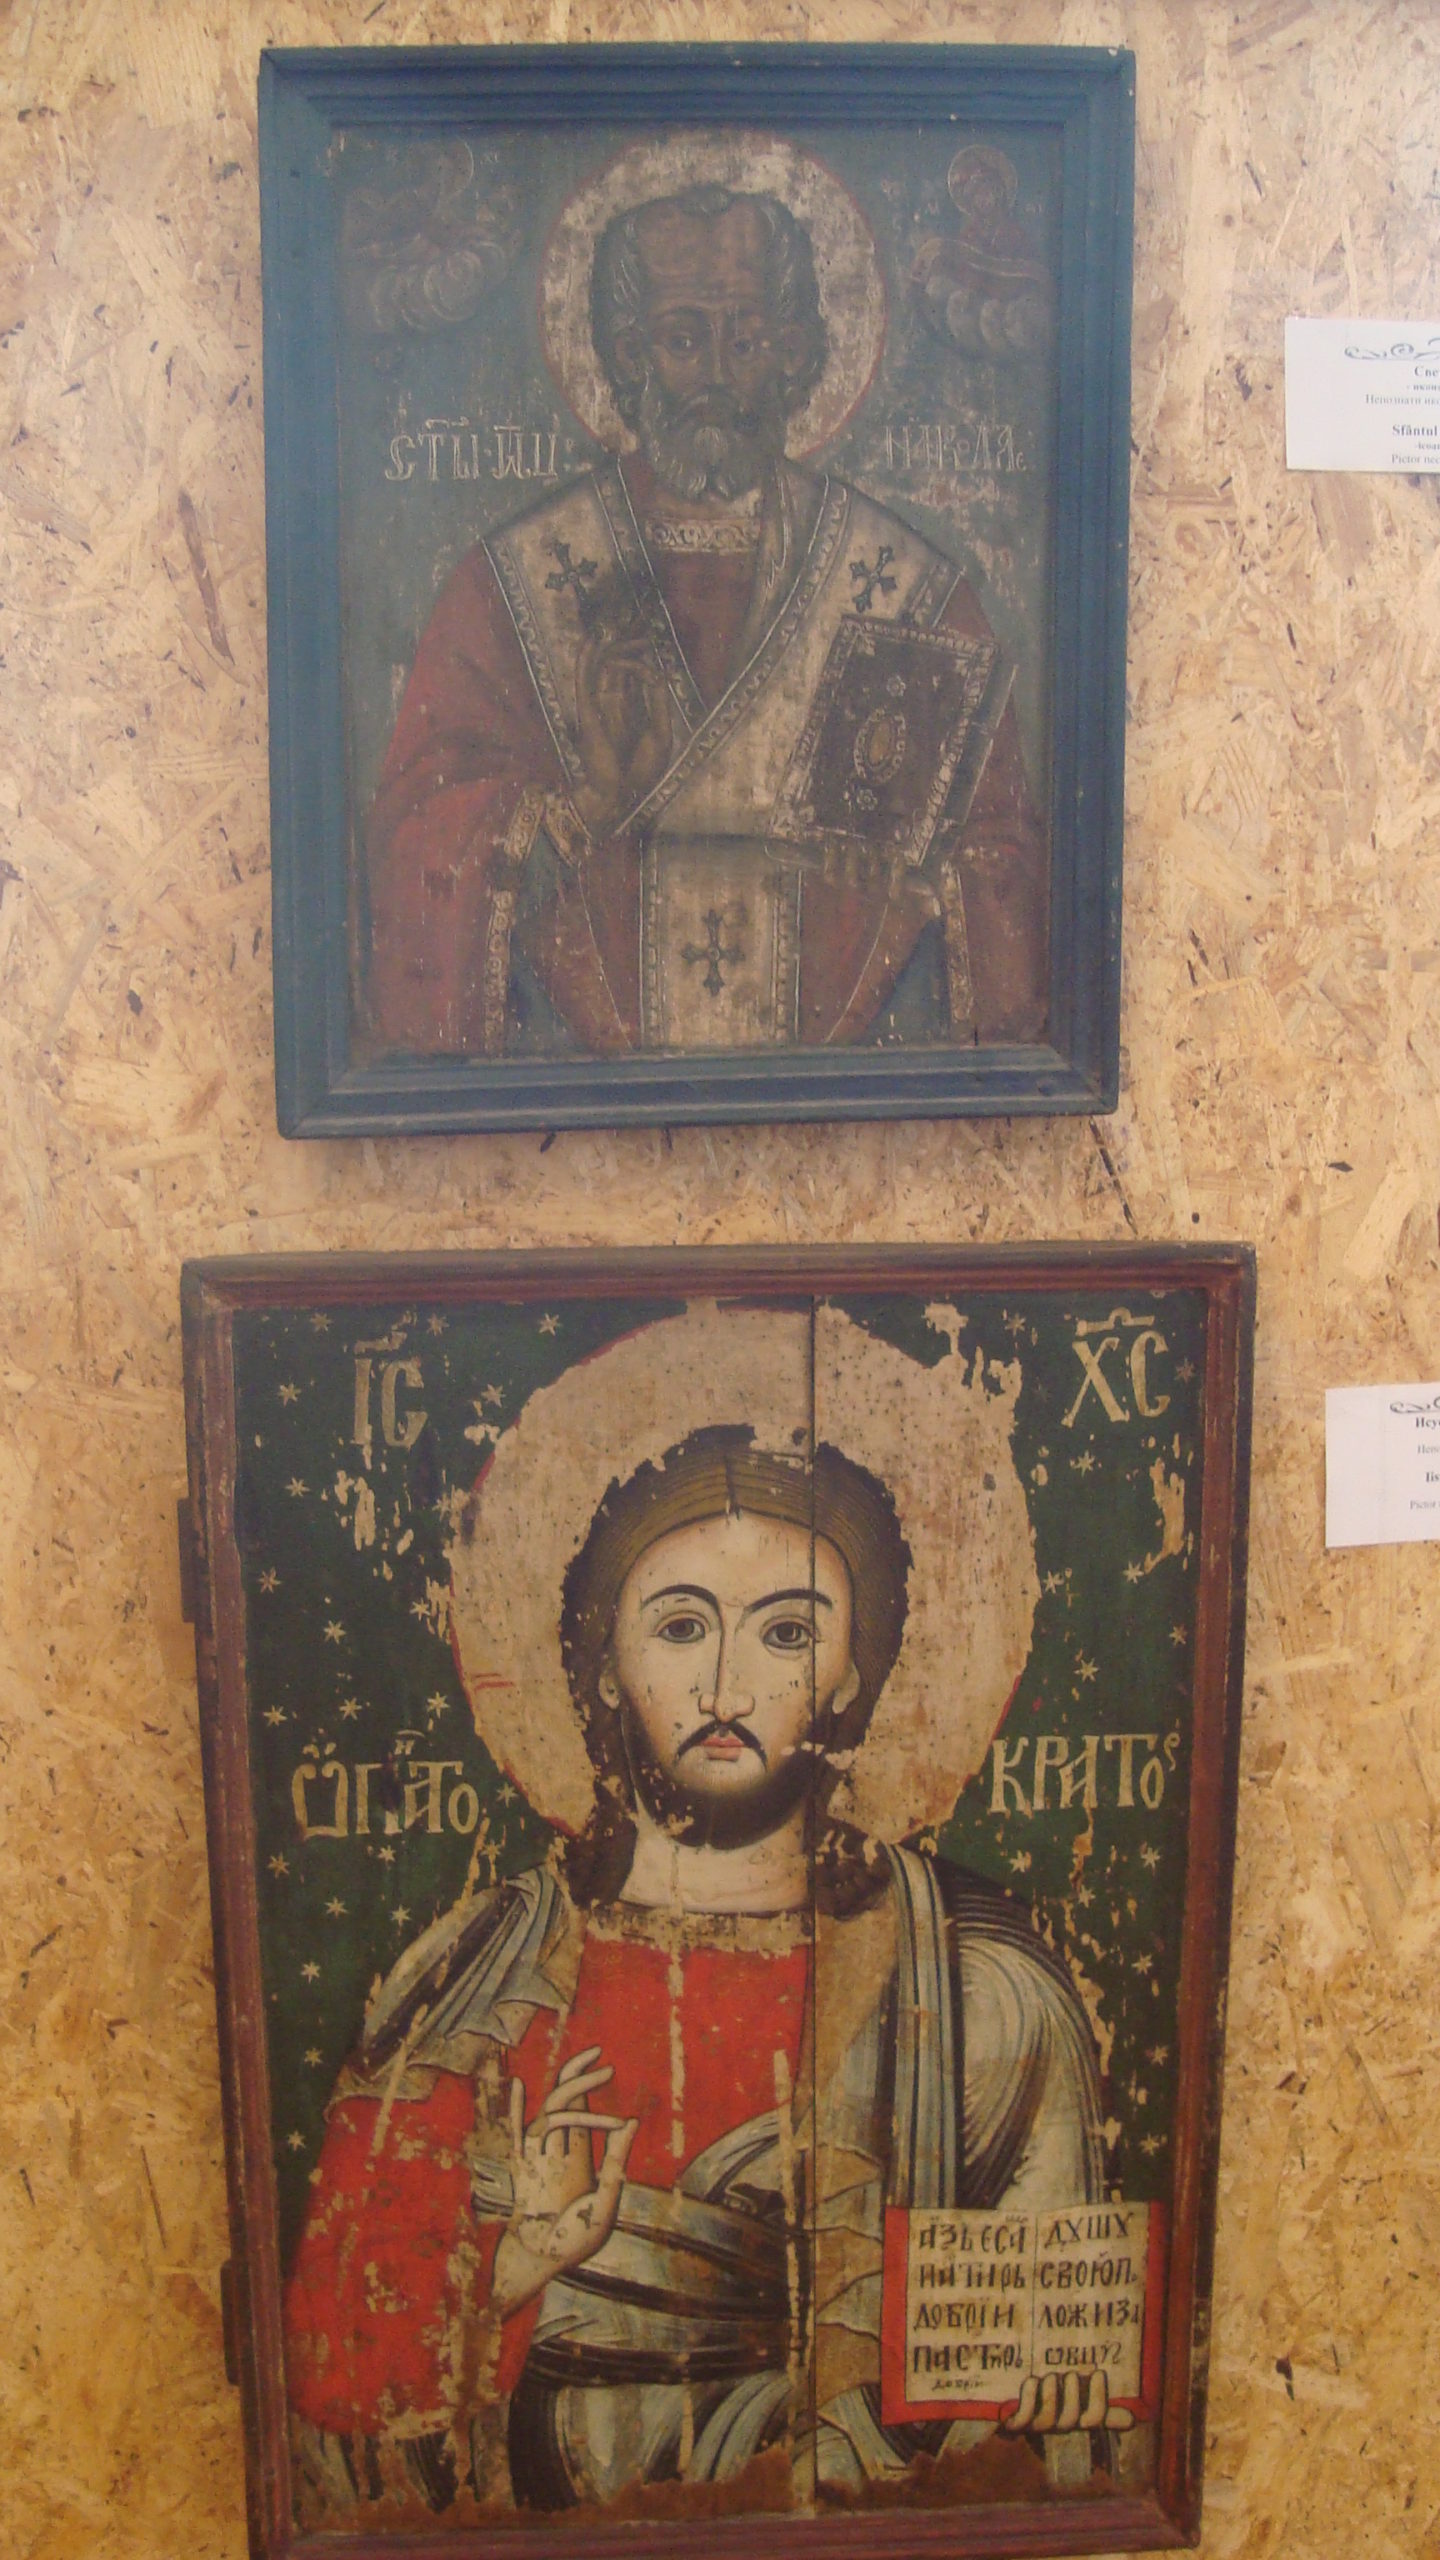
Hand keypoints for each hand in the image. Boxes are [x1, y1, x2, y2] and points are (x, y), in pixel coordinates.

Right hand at [491, 2045, 637, 2317]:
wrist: (541, 2262)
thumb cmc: (575, 2241)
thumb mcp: (604, 2203)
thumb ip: (615, 2164)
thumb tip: (632, 2122)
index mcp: (582, 2159)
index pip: (590, 2115)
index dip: (598, 2094)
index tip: (610, 2074)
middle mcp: (560, 2152)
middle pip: (569, 2102)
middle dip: (582, 2078)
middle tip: (601, 2055)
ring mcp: (539, 2158)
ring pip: (549, 2112)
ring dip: (566, 2089)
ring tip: (583, 2066)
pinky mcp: (521, 2168)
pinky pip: (516, 2134)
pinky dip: (516, 2110)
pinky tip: (520, 2086)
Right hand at [573, 630, 671, 829]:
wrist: (621, 795)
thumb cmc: (641, 771)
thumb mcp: (661, 732)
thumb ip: (659, 701)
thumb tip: (657, 670)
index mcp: (632, 710)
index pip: (634, 674)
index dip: (642, 654)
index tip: (651, 639)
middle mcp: (614, 704)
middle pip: (619, 665)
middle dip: (630, 644)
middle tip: (643, 629)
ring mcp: (599, 706)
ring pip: (602, 667)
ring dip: (613, 646)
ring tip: (624, 628)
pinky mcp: (588, 712)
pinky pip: (584, 680)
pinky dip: (586, 659)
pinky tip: (592, 640)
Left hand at [1001, 2370, 1132, 2433]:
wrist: (1015, 2419)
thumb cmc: (1055, 2407)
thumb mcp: (1082, 2408)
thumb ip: (1105, 2412)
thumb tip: (1132, 2420)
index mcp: (1077, 2422)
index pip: (1095, 2419)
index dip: (1099, 2398)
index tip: (1099, 2372)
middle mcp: (1058, 2428)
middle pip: (1070, 2420)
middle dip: (1072, 2396)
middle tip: (1071, 2375)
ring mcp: (1036, 2428)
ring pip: (1047, 2420)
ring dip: (1050, 2395)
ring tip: (1051, 2377)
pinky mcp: (1015, 2425)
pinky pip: (1021, 2419)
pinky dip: (1028, 2398)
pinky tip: (1031, 2381)